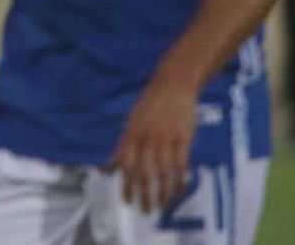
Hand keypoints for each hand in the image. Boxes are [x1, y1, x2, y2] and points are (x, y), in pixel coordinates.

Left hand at [106, 76, 197, 213]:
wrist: (172, 84)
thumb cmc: (149, 104)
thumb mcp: (130, 122)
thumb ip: (122, 145)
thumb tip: (111, 165)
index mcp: (131, 135)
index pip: (126, 166)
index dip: (126, 185)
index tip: (127, 201)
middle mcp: (146, 139)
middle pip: (144, 172)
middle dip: (145, 195)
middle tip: (147, 210)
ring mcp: (165, 139)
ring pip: (163, 172)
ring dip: (164, 191)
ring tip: (163, 205)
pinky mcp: (183, 138)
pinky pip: (181, 163)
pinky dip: (180, 179)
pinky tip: (179, 190)